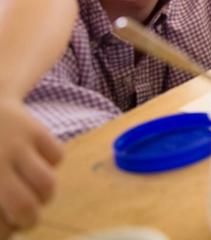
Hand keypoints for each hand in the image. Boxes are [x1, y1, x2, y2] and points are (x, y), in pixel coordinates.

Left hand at [0, 97, 61, 235]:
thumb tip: (7, 230)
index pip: (0, 220)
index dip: (5, 231)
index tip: (6, 229)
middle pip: (25, 206)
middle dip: (28, 220)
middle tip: (24, 219)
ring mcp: (18, 145)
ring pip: (47, 184)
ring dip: (44, 195)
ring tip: (34, 190)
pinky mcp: (37, 130)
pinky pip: (56, 157)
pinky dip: (51, 163)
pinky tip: (37, 160)